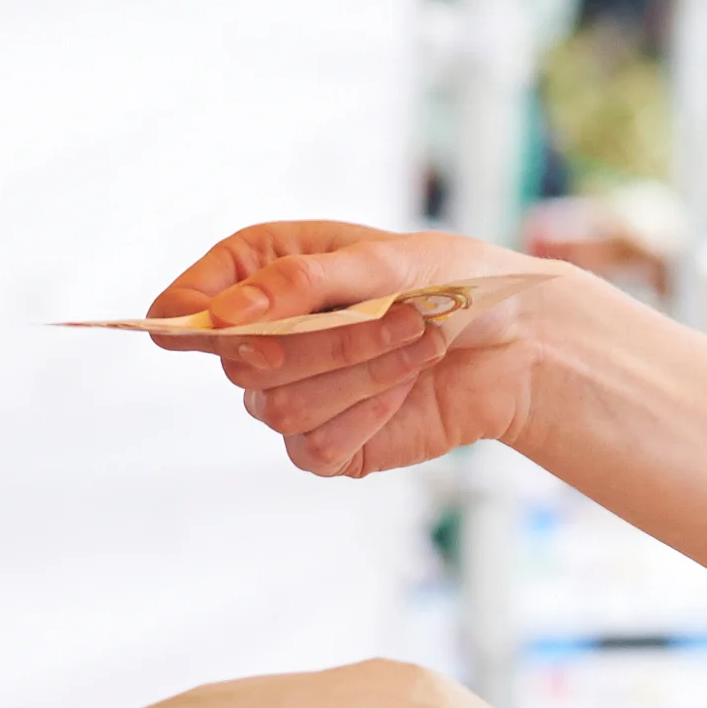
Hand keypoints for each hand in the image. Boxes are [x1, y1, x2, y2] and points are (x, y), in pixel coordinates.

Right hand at [143, 221, 563, 480]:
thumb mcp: (380, 260)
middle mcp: (265, 338)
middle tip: (395, 316)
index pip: (190, 301)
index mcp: (264, 275)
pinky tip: (405, 389)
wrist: (516, 342)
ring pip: (279, 408)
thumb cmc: (447, 282)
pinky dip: (368, 415)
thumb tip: (227, 315)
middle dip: (323, 343)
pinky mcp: (325, 446)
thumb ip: (299, 283)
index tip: (206, 322)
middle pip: (241, 362)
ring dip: (358, 375)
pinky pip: (314, 447)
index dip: (190, 312)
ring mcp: (291, 396)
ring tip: (416, 343)